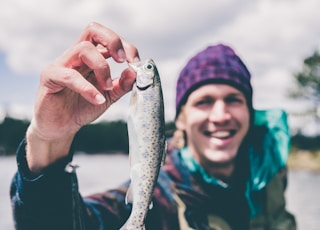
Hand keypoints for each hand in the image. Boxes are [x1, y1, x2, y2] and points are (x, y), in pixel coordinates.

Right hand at [26, 22, 138, 171]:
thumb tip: (135, 72)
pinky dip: (87, 88)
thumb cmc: (83, 107)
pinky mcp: (50, 77)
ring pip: (83, 49)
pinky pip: (69, 75)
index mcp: (91, 57)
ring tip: (107, 87)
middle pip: (93, 30)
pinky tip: (97, 100)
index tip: (135, 62)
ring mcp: (62, 64)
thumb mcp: (109, 96)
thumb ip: (122, 85)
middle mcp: (76, 56)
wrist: (62, 127)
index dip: (125, 45)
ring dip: (102, 67)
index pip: (107, 38)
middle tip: (123, 61)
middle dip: (113, 41)